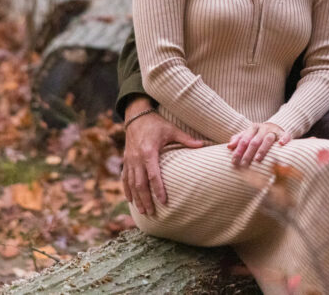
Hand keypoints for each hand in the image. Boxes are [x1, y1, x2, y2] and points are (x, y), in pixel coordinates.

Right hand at [121, 100, 202, 215]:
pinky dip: (127, 190)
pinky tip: (131, 200)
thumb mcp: (171, 129)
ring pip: (131, 183)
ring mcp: (129, 160)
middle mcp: (137, 158)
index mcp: (149, 152)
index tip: (164, 201)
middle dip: (146, 199)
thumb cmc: (156, 123)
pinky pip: (125, 178)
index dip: (158, 189)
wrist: (136, 116)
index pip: (153, 175)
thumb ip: (186, 139)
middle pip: (140, 183)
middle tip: (152, 213)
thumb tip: (203, 144)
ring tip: (143, 211)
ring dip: (137, 198)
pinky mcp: (126, 160)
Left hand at [227, 122, 290, 166]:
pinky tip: (280, 144)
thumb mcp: (247, 135)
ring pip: (268, 139)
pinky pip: (285, 135)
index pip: (244, 140)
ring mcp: (274, 130)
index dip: (238, 151)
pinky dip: (283, 139)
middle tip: (243, 164)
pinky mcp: (284, 133)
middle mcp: (263, 128)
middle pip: (254, 141)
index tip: (234, 161)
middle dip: (248, 153)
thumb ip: (238, 140)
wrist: (275, 127)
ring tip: (257, 160)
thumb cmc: (258, 135)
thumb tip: (229, 146)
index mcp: (253, 127)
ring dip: (262, 149)